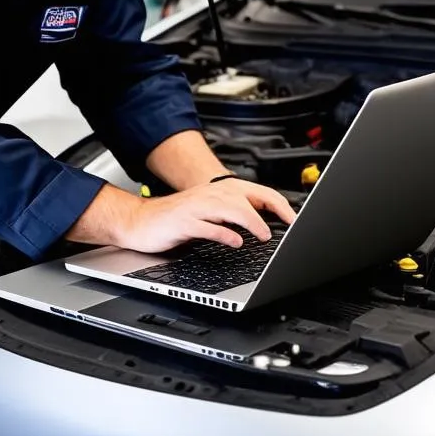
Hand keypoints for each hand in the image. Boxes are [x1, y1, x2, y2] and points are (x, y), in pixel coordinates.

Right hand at [67, 178, 295, 252]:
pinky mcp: (183, 222)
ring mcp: (196, 208)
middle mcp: (209, 195)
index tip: (296, 221)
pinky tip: (235, 242)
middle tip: (286, 228)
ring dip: (251, 221)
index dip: (280, 205)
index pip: (257, 193)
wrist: (138, 222)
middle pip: (247, 197)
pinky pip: (207, 226)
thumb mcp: (208, 215)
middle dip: (271, 211)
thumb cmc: (174, 220)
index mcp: (218, 192)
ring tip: (263, 235)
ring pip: (230, 208)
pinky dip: (224, 234)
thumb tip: (267, 224)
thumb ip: (233, 216)